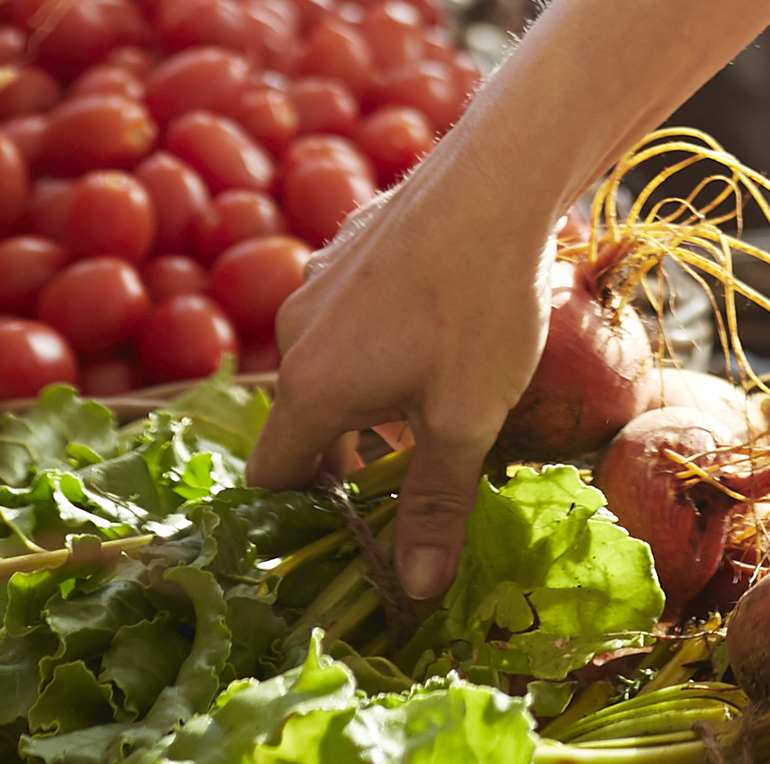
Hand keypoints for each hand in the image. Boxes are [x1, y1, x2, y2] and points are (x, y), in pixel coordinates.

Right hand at [249, 149, 554, 602]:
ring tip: (437, 410)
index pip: (272, 478)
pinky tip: (441, 338)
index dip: (302, 517)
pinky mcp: (346, 250)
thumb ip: (434, 505)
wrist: (497, 179)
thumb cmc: (481, 305)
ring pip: (327, 368)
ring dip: (367, 403)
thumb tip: (415, 590)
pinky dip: (376, 348)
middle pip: (303, 425)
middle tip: (412, 483)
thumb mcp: (466, 419)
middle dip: (348, 462)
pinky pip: (346, 321)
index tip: (351, 534)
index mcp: (309, 388)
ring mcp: (316, 285)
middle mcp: (294, 335)